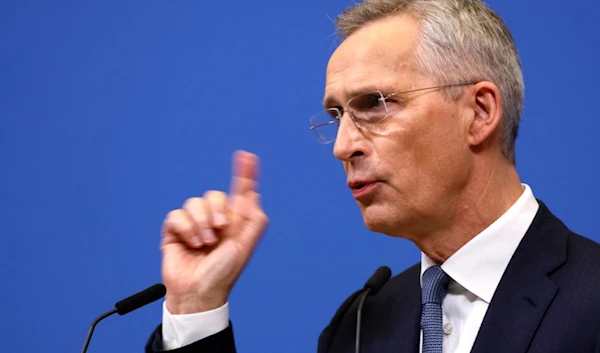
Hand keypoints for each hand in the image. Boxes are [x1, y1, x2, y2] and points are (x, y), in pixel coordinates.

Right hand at [160, 150, 267, 313]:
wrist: (200, 291)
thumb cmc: (224, 273)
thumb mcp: (244, 246)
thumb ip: (253, 220)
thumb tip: (252, 194)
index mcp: (234, 221)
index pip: (240, 191)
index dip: (244, 174)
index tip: (248, 156)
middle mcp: (214, 219)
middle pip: (214, 195)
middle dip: (218, 210)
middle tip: (221, 230)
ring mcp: (194, 224)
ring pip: (194, 203)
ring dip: (201, 224)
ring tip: (204, 244)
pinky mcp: (175, 231)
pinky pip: (177, 215)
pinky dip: (186, 229)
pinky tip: (191, 244)